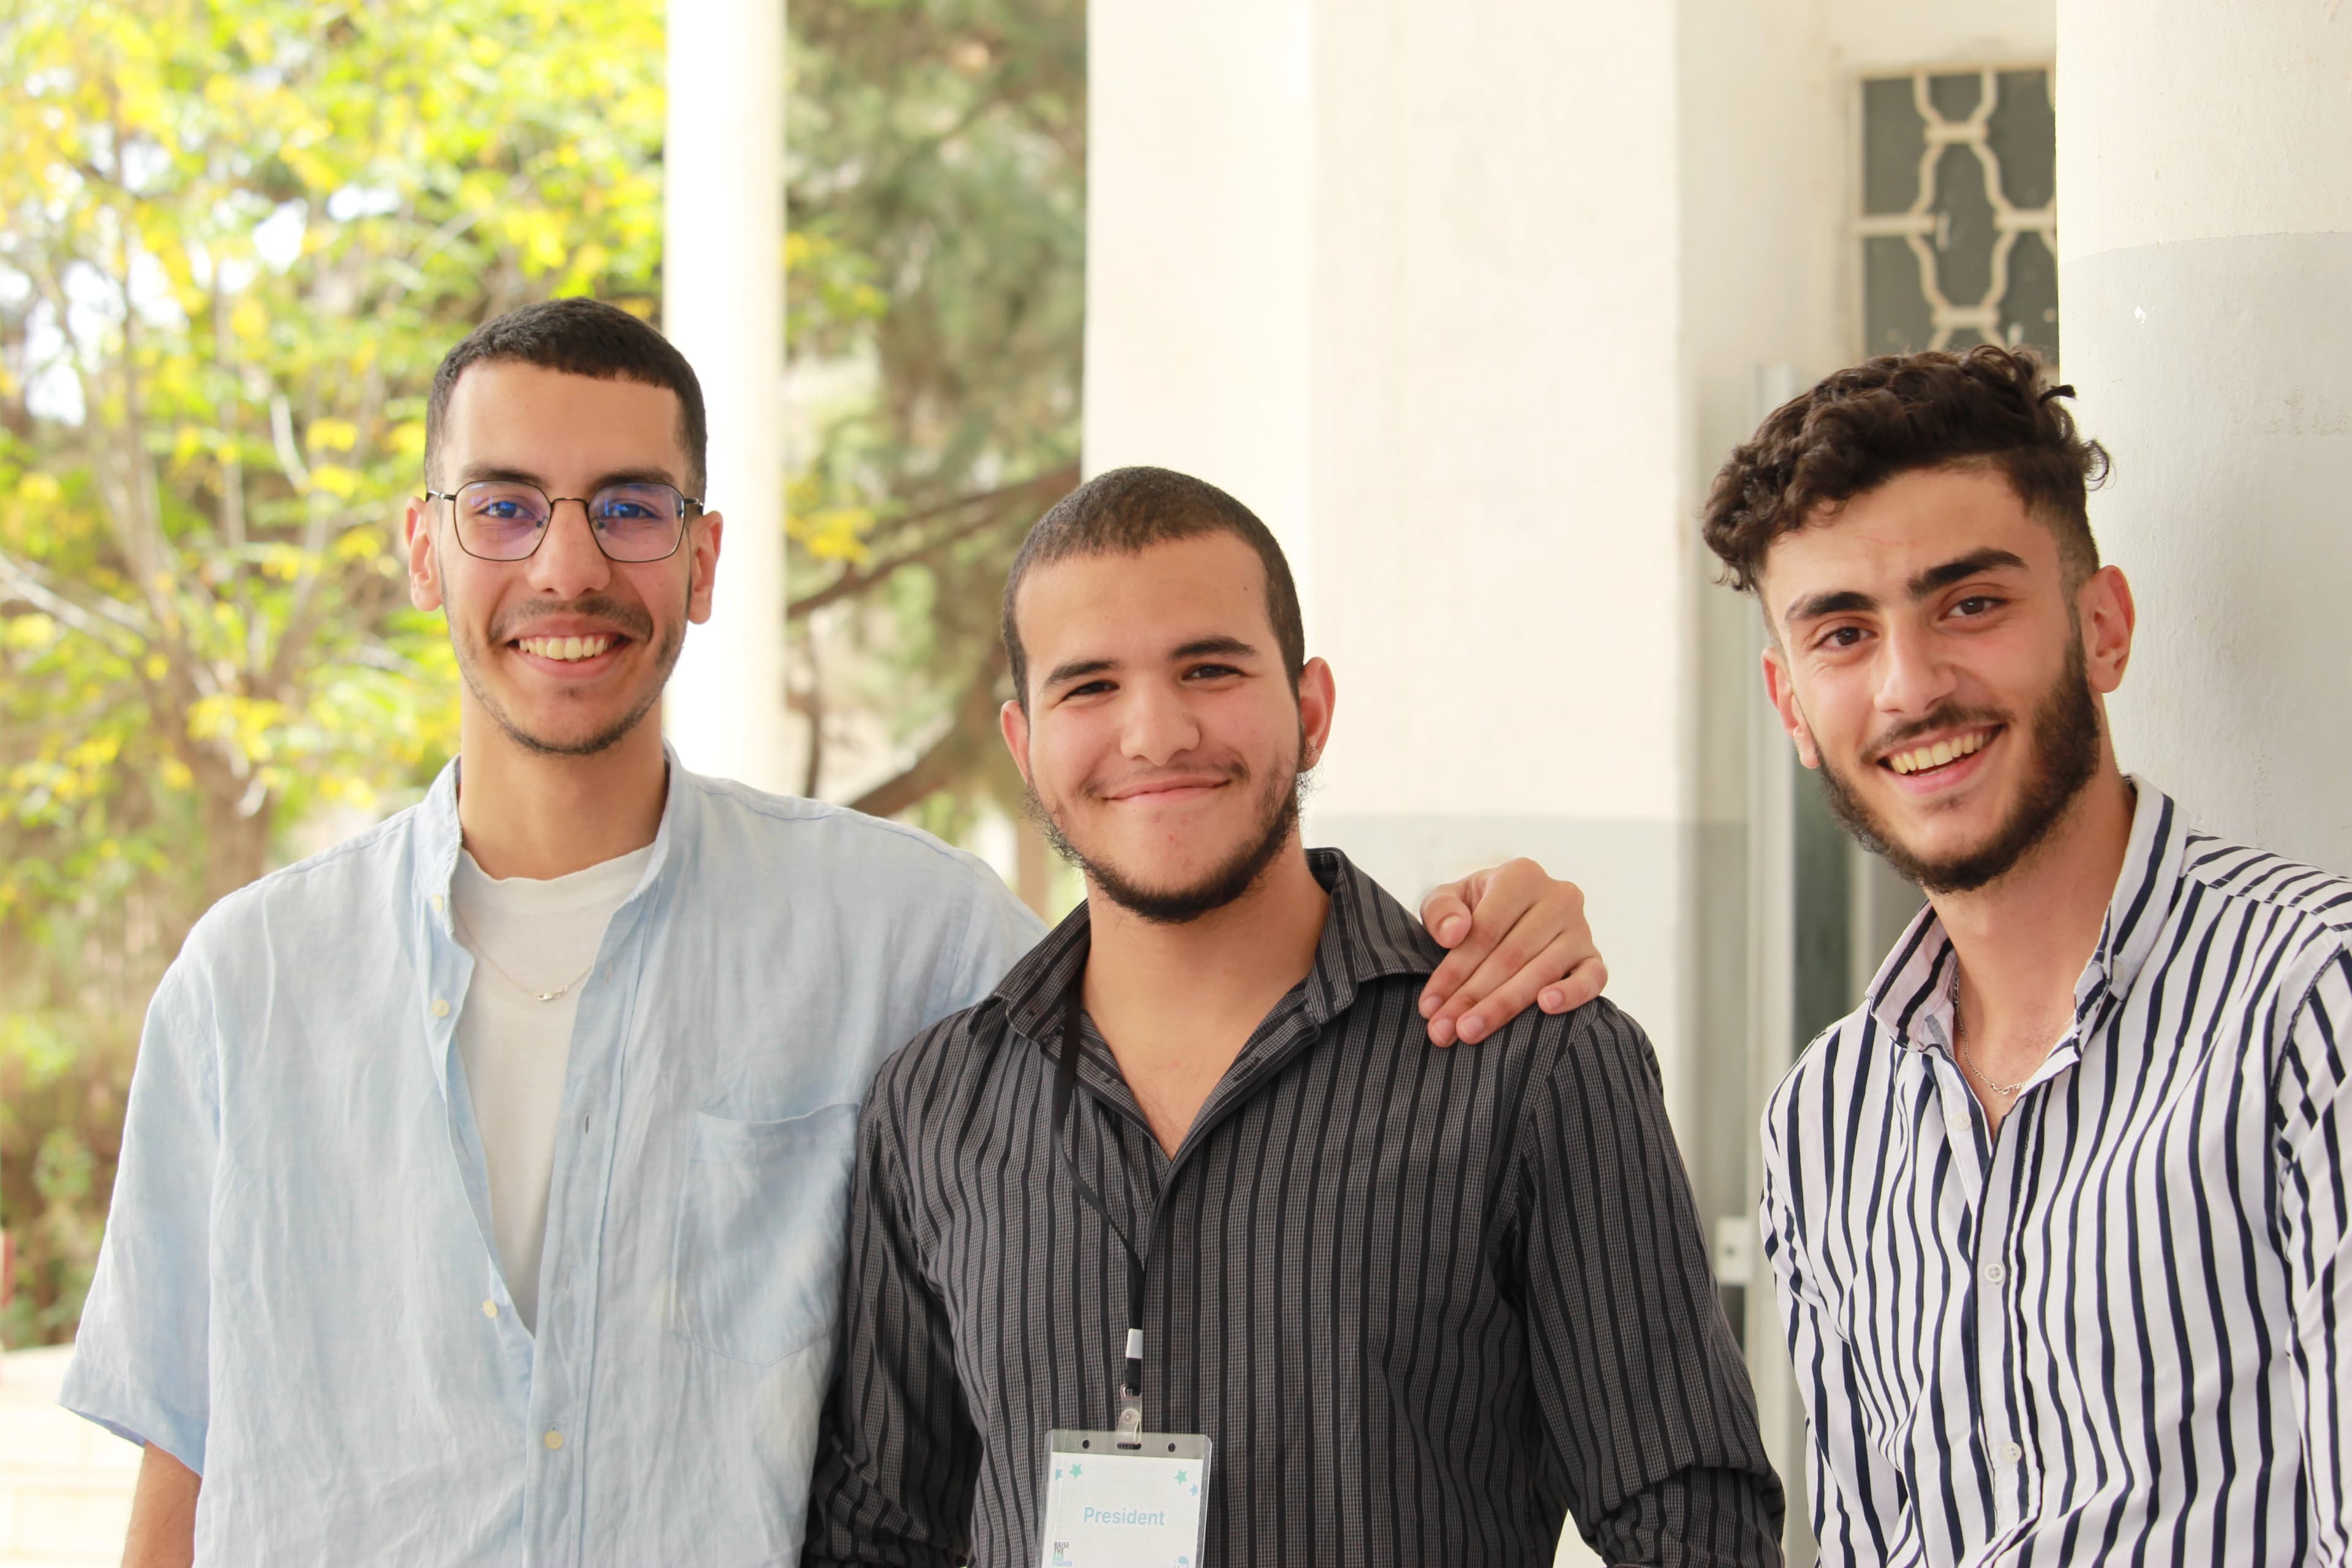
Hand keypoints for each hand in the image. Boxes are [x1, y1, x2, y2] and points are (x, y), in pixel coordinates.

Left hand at [1417, 858, 1606, 1045]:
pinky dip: (1571, 994)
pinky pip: (1591, 979)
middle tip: (1443, 1031)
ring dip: (1503, 1007)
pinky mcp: (1594, 958)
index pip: (1484, 931)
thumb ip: (1441, 910)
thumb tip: (1454, 933)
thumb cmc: (1475, 911)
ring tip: (1470, 1032)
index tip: (1428, 1006)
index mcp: (1521, 875)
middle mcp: (1558, 897)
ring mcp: (1581, 928)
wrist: (1514, 917)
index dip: (1454, 970)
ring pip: (1542, 972)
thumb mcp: (1448, 900)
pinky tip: (1545, 1008)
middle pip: (1510, 955)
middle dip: (1472, 997)